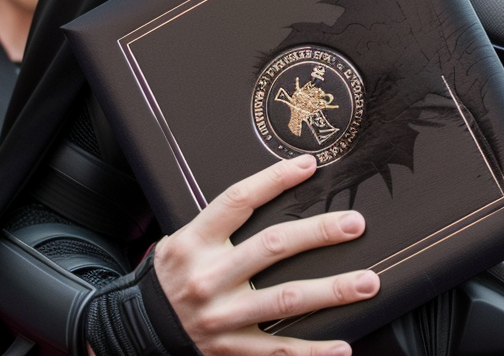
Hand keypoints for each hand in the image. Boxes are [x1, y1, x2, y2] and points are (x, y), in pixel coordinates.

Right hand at [153, 154, 379, 355]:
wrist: (135, 329)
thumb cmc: (175, 272)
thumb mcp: (187, 238)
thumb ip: (225, 219)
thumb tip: (281, 183)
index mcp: (196, 241)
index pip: (239, 199)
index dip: (275, 179)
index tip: (309, 165)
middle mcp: (209, 277)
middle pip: (273, 246)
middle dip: (319, 233)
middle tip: (354, 223)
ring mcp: (221, 317)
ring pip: (285, 299)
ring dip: (332, 291)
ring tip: (367, 282)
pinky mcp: (230, 349)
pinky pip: (277, 351)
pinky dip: (313, 352)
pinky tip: (343, 347)